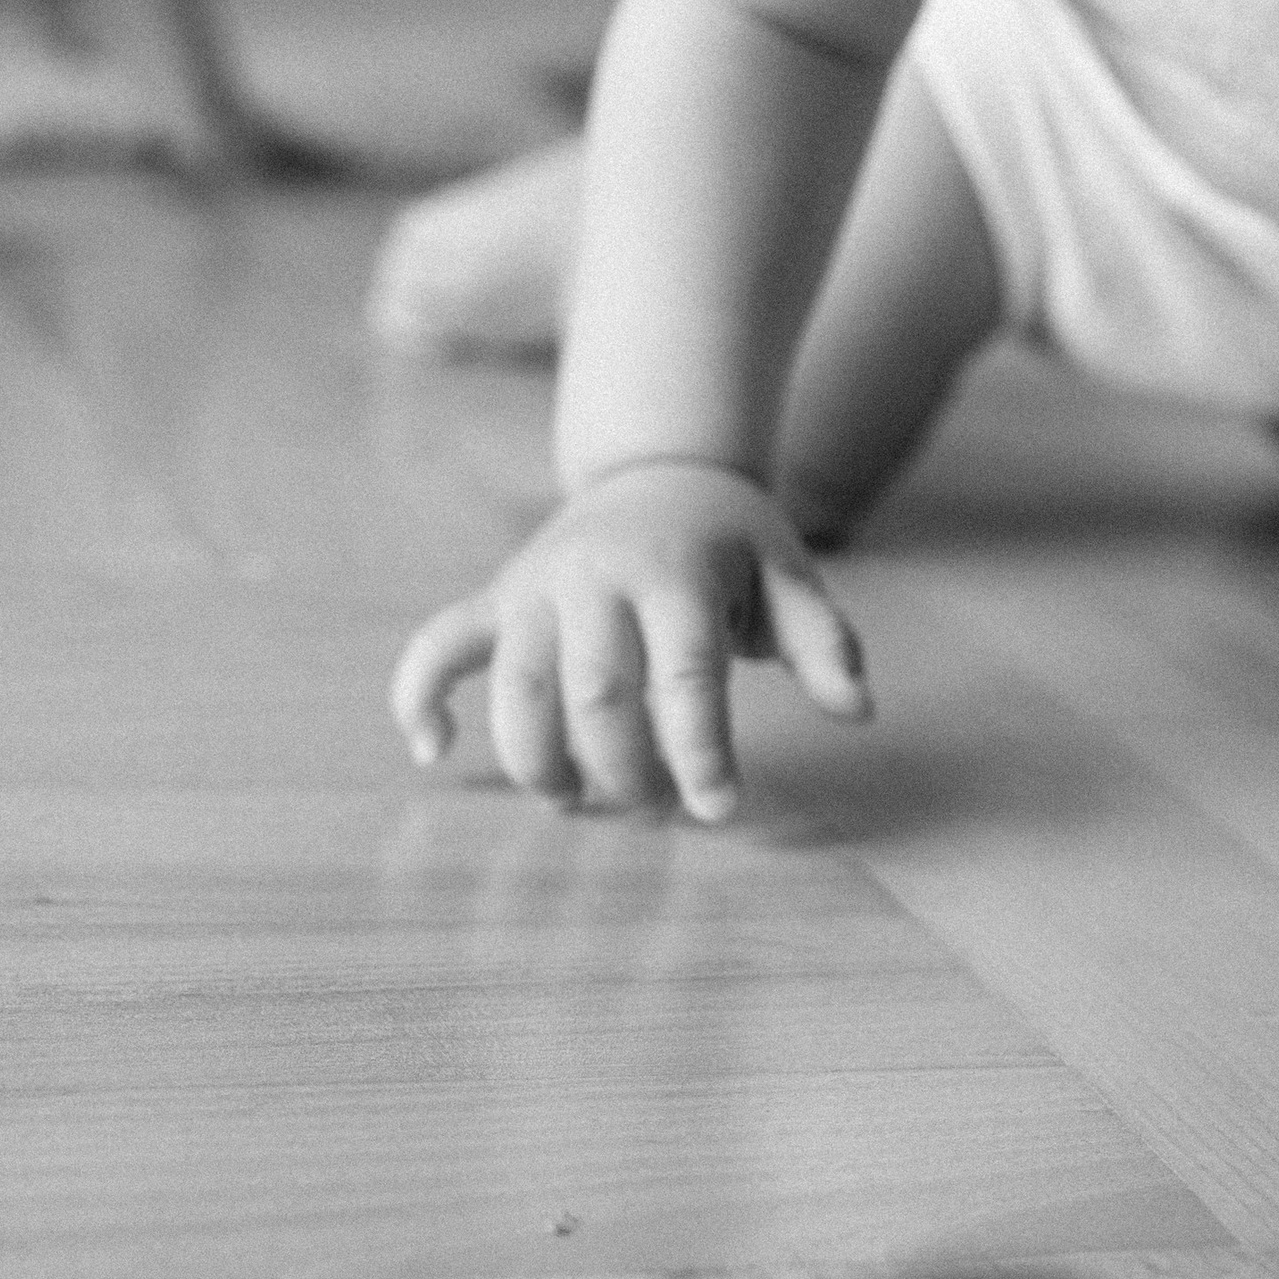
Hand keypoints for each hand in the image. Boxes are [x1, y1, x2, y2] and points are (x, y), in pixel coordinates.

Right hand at [389, 458, 869, 821]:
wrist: (660, 466)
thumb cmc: (735, 541)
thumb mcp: (791, 575)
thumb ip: (823, 642)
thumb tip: (858, 712)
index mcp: (677, 574)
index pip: (686, 675)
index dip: (701, 750)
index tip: (719, 811)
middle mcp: (598, 577)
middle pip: (596, 694)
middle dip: (624, 769)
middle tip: (658, 811)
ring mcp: (537, 587)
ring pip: (516, 687)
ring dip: (538, 761)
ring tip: (576, 805)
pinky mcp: (496, 599)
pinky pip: (437, 646)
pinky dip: (419, 698)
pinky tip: (436, 753)